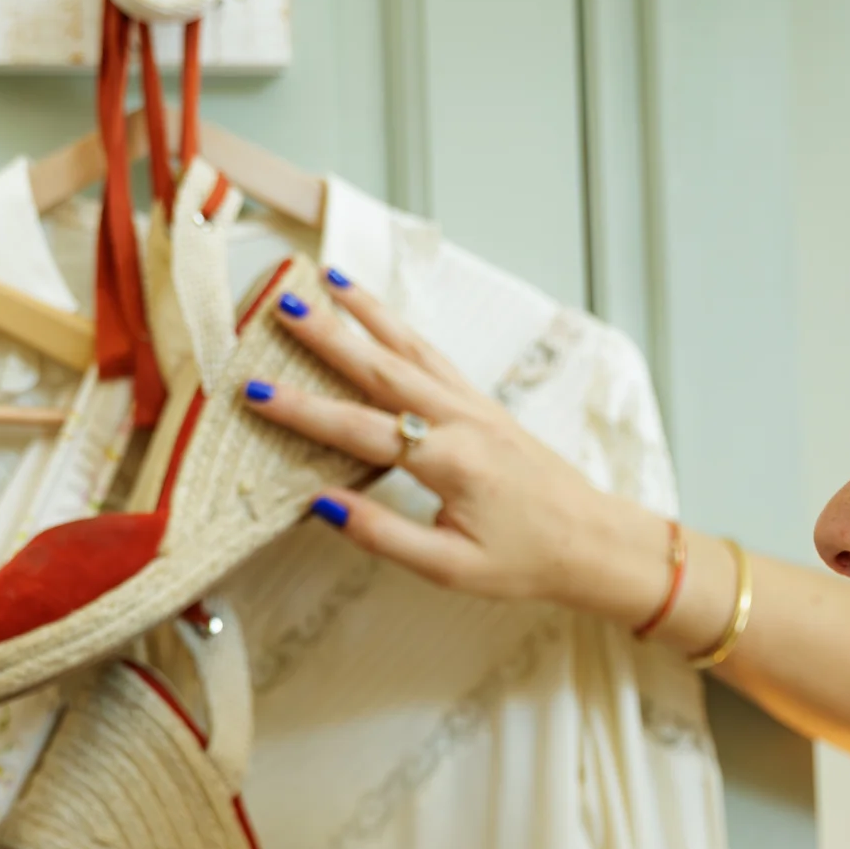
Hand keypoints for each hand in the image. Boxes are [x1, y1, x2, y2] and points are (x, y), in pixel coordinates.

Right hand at [243, 266, 672, 625]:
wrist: (594, 542)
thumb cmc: (525, 560)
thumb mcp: (450, 568)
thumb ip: (383, 533)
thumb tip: (322, 504)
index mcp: (449, 462)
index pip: (359, 430)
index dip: (302, 410)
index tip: (255, 391)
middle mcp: (460, 420)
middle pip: (381, 368)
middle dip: (327, 336)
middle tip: (283, 306)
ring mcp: (473, 406)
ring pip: (409, 348)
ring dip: (365, 312)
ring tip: (326, 279)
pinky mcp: (481, 404)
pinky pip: (432, 354)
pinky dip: (399, 327)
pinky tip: (376, 312)